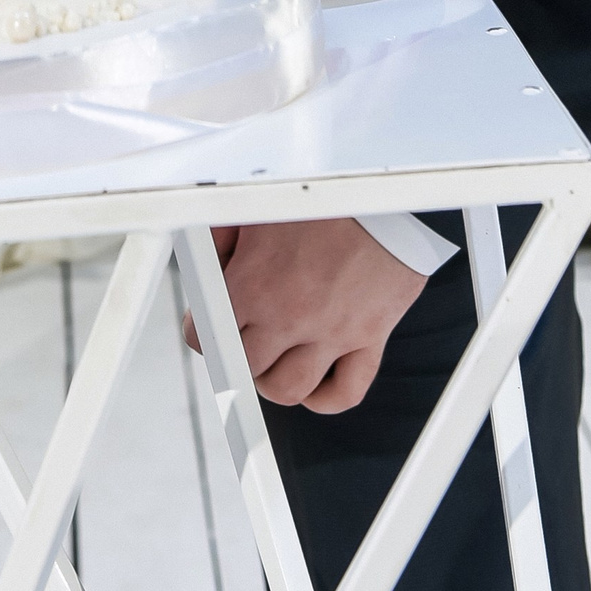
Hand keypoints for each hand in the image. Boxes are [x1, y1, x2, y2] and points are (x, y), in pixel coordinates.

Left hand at [183, 217, 425, 413]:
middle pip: (245, 366)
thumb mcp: (256, 205)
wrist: (387, 192)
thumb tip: (204, 262)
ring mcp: (331, 333)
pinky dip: (324, 398)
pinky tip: (312, 383)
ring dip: (273, 380)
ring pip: (287, 389)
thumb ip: (221, 239)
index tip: (208, 324)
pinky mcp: (369, 338)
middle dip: (236, 354)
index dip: (203, 331)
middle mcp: (290, 316)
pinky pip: (345, 392)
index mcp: (255, 284)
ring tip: (272, 358)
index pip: (207, 337)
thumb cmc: (323, 194)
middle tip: (241, 336)